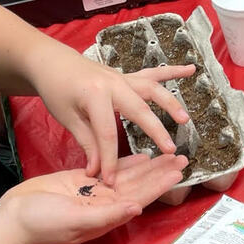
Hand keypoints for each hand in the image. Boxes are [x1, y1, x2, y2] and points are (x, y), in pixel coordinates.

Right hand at [0, 162, 185, 243]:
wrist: (13, 218)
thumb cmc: (42, 224)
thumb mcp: (76, 220)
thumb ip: (107, 215)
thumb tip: (137, 208)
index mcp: (107, 216)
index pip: (141, 198)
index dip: (161, 184)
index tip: (179, 172)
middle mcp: (105, 204)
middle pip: (139, 185)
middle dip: (161, 172)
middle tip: (182, 156)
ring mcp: (94, 192)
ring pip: (127, 176)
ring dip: (148, 166)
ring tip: (167, 153)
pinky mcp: (81, 180)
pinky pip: (109, 169)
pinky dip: (125, 163)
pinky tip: (140, 156)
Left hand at [28, 44, 193, 184]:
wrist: (52, 63)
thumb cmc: (57, 90)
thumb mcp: (68, 118)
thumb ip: (87, 142)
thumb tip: (97, 171)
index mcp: (94, 95)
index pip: (106, 133)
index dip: (109, 159)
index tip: (112, 181)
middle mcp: (113, 84)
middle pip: (139, 110)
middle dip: (155, 132)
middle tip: (169, 151)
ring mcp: (123, 77)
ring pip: (152, 89)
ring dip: (170, 104)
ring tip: (185, 120)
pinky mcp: (127, 76)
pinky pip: (153, 73)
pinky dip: (172, 71)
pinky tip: (191, 70)